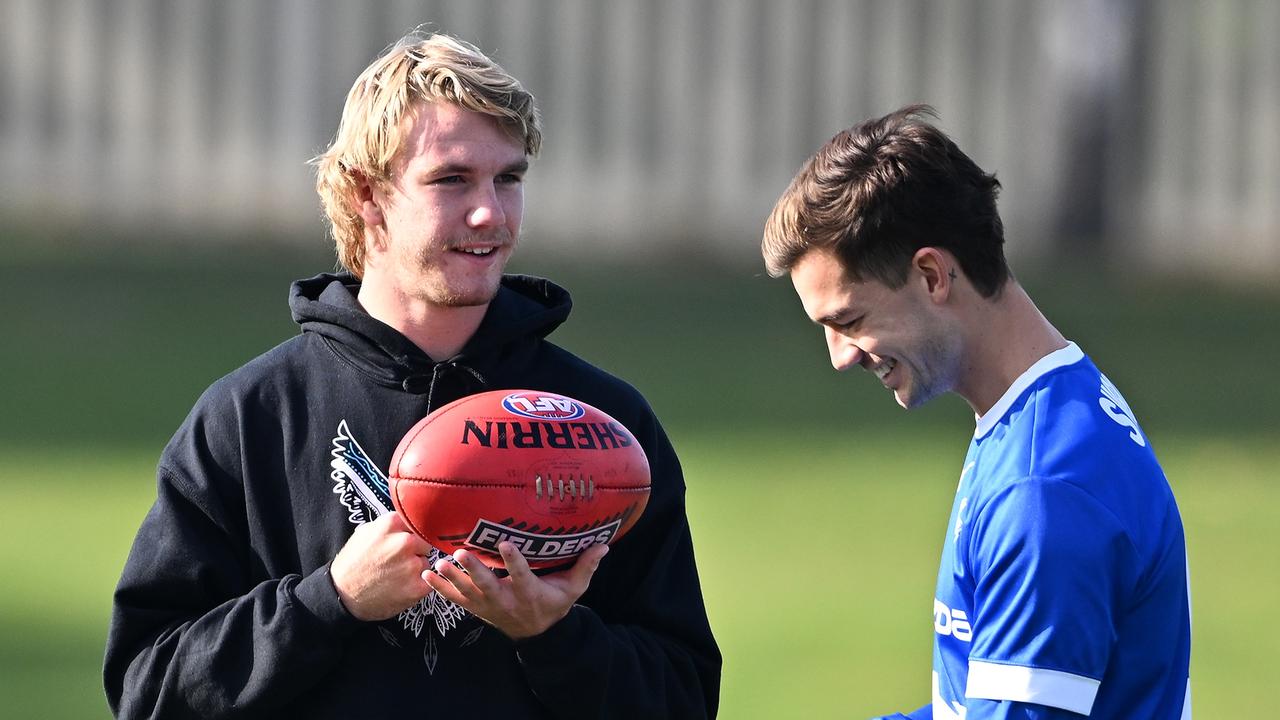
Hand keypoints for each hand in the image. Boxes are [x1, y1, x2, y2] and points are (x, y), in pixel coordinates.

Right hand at [330, 512, 434, 620]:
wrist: (343, 596)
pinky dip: (419, 584)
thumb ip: (388, 523)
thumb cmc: (353, 563)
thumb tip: (408, 517)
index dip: (411, 534)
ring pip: (426, 562)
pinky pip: (428, 580)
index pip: (416, 522)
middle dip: (416, 550)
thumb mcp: (364, 532)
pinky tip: (402, 586)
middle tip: (399, 561)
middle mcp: (404, 542)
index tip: (404, 542)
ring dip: (417, 568)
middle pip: (425, 541)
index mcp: (391, 524)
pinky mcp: (417, 587)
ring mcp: (411, 565)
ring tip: (396, 576)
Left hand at [425, 541, 608, 639]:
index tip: (506, 544)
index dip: (514, 562)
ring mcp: (489, 607)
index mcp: (531, 594)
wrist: (538, 635)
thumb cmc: (555, 603)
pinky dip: (440, 589)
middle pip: (488, 587)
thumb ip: (586, 566)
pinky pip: (456, 600)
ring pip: (468, 594)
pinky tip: (427, 574)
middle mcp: (507, 602)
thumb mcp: (574, 589)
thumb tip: (605, 545)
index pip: (523, 577)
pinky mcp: (477, 609)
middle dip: (474, 571)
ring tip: (438, 563)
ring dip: (452, 579)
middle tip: (461, 553)